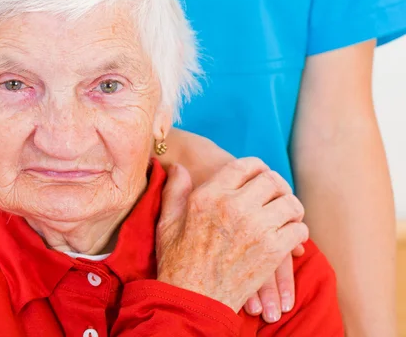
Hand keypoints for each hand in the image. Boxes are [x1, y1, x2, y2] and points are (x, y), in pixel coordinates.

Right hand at [156, 158, 308, 312]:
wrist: (192, 300)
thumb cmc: (177, 261)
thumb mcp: (168, 221)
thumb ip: (174, 190)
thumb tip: (178, 167)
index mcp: (210, 195)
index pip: (245, 165)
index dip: (258, 166)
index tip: (261, 173)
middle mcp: (234, 206)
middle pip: (271, 180)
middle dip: (278, 185)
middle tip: (278, 194)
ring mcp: (256, 228)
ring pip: (290, 203)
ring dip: (291, 208)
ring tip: (286, 215)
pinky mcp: (272, 251)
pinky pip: (298, 230)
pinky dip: (298, 232)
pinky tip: (290, 237)